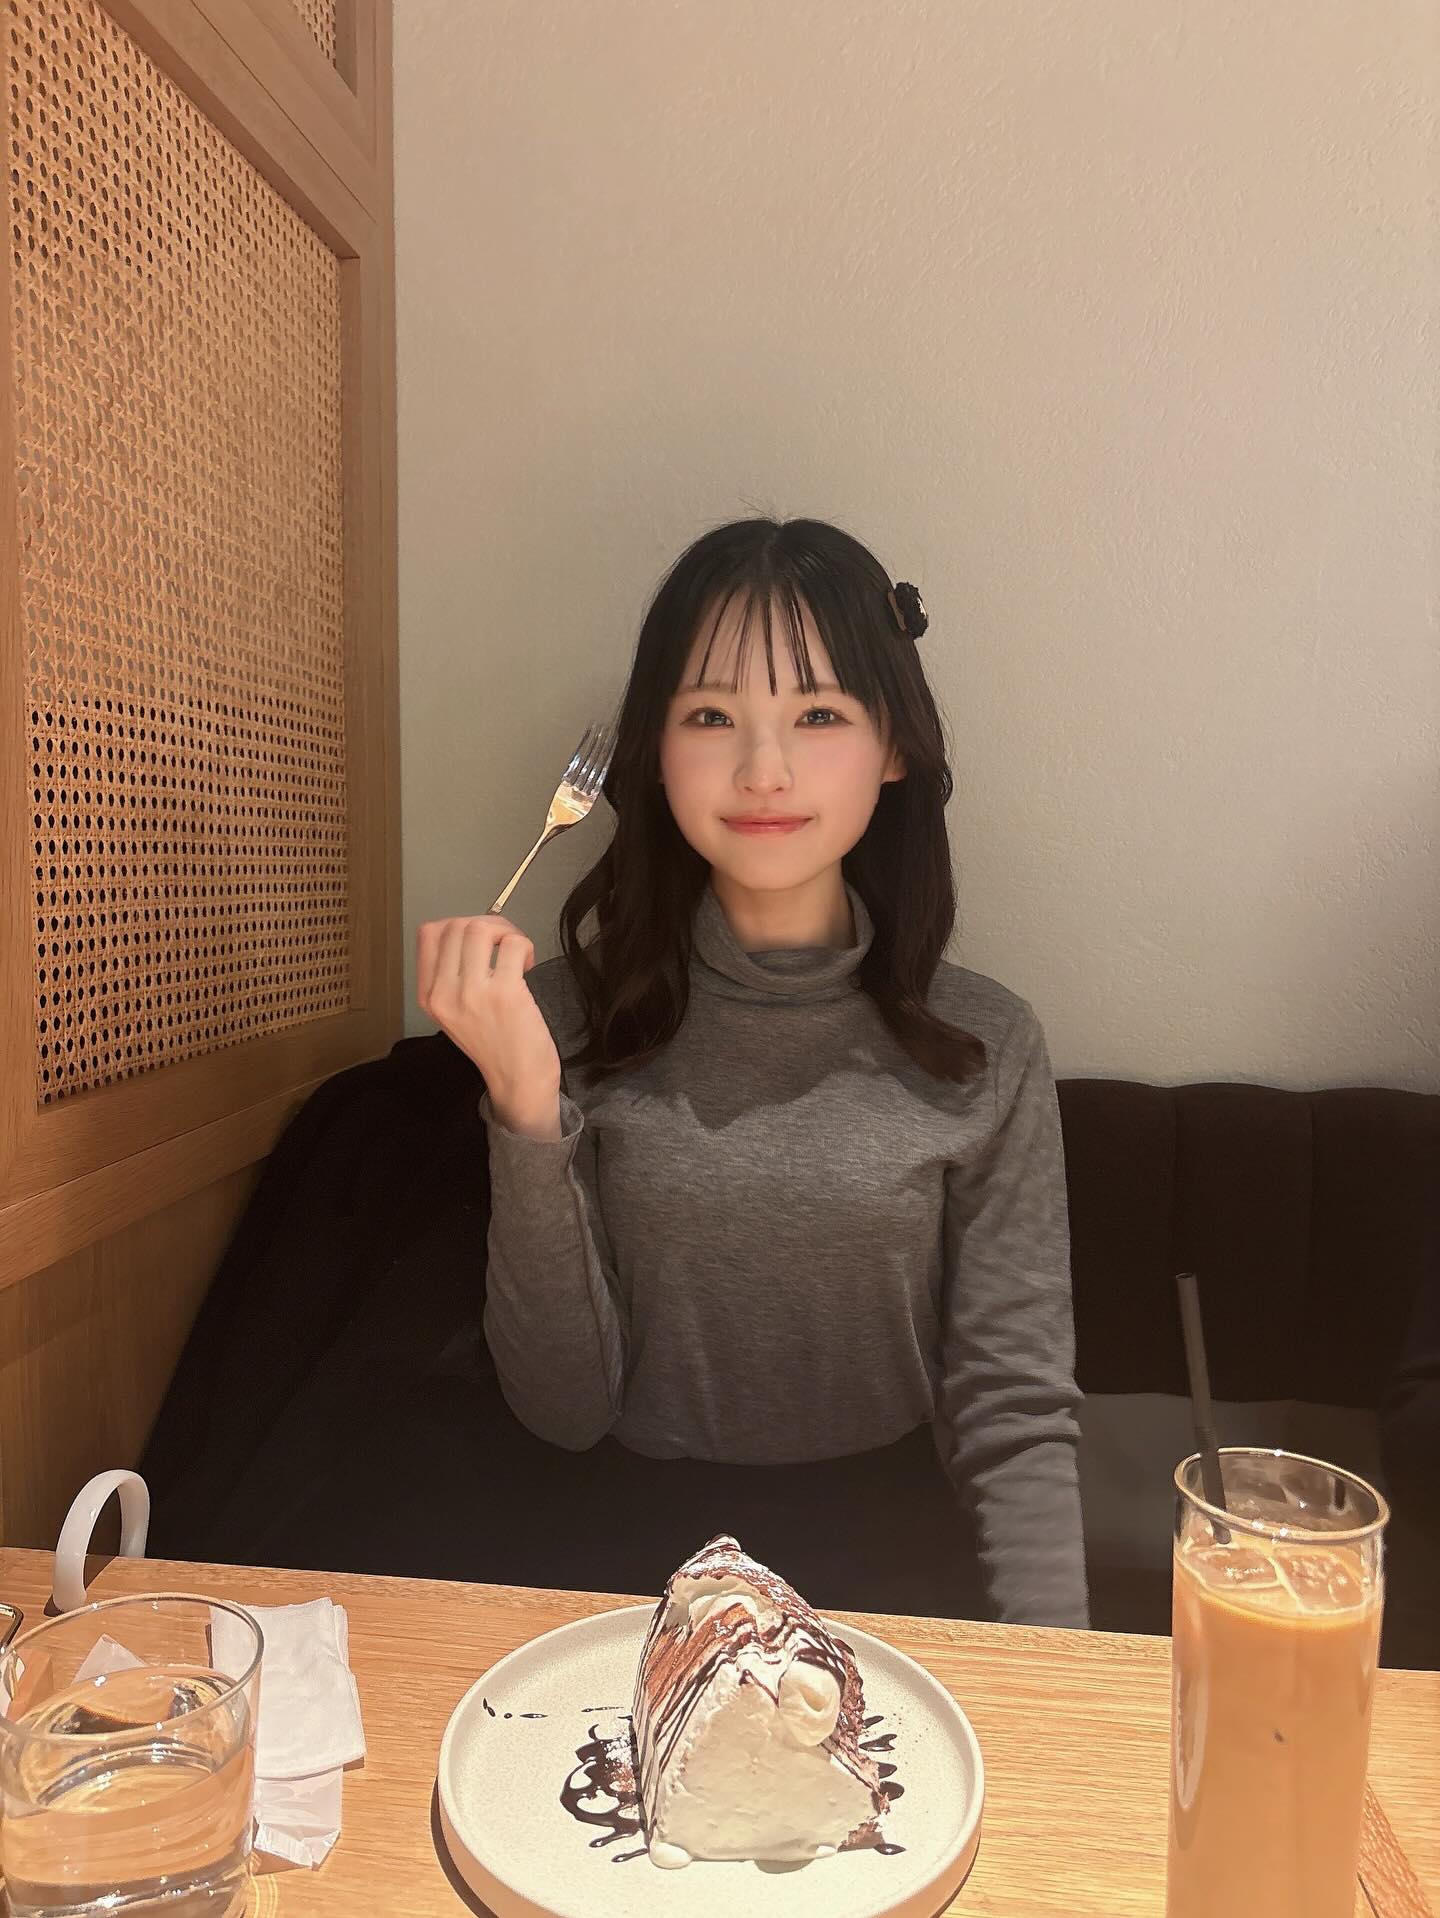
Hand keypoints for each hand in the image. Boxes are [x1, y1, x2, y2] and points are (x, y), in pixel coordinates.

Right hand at [416, 916, 562, 1138]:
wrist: (518, 1082)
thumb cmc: (494, 1045)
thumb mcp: (456, 1012)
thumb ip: (454, 974)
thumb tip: (476, 930)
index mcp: (429, 996)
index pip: (429, 934)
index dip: (459, 924)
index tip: (480, 941)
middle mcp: (444, 993)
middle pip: (457, 925)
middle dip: (489, 925)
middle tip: (506, 945)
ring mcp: (472, 993)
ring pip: (480, 928)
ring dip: (506, 932)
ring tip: (517, 954)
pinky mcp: (504, 993)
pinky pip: (513, 944)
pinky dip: (524, 946)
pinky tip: (526, 967)